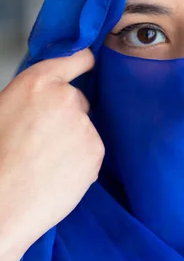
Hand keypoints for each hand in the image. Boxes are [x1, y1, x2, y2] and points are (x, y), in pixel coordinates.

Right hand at [0, 48, 103, 255]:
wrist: (3, 201)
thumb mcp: (3, 110)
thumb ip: (30, 100)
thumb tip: (43, 103)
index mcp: (37, 82)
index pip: (74, 60)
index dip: (83, 62)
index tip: (89, 62)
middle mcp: (66, 98)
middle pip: (78, 101)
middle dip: (67, 117)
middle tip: (44, 141)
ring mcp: (84, 124)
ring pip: (84, 130)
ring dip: (73, 142)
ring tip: (46, 163)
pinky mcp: (96, 150)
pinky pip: (90, 153)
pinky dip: (80, 163)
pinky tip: (58, 175)